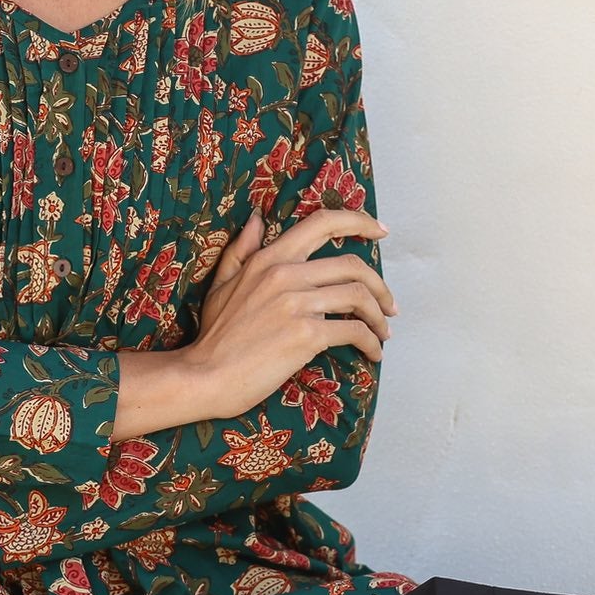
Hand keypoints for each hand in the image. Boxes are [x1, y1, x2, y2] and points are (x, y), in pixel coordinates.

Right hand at [186, 207, 395, 420]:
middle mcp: (286, 274)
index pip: (322, 224)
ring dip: (380, 315)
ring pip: (359, 296)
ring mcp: (297, 304)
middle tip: (388, 304)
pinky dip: (371, 341)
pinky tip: (373, 352)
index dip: (358, 222)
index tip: (381, 230)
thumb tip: (257, 218)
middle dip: (379, 285)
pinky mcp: (306, 335)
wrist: (205, 376)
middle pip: (353, 265)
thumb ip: (241, 249)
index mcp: (269, 258)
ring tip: (383, 331)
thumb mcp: (221, 283)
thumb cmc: (213, 335)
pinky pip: (354, 331)